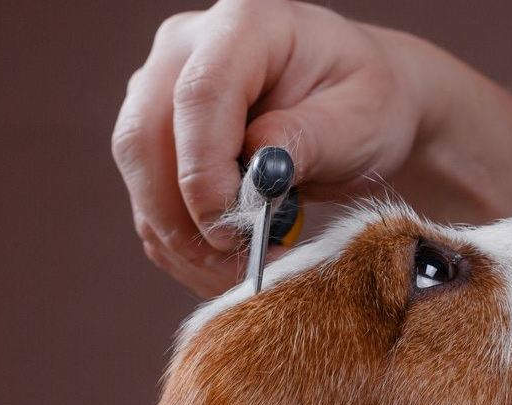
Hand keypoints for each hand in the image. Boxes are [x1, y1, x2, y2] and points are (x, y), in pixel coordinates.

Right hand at [112, 0, 430, 296]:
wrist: (361, 108)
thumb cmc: (370, 104)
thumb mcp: (361, 120)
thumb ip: (307, 141)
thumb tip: (255, 174)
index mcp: (246, 23)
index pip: (198, 95)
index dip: (204, 171)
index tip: (233, 230)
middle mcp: (187, 48)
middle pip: (145, 138)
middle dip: (184, 219)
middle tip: (239, 267)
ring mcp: (162, 92)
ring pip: (141, 179)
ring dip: (184, 243)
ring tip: (246, 273)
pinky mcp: (158, 140)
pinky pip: (149, 204)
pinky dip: (183, 248)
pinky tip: (228, 267)